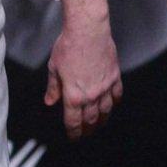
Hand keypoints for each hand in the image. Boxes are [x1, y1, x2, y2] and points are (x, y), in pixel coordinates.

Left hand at [45, 0, 122, 139]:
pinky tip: (112, 104)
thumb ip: (53, 88)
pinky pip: (117, 95)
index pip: (73, 121)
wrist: (88, 30)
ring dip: (102, 119)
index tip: (73, 136)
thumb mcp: (54, 67)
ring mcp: (105, 87)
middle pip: (90, 119)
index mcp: (73, 95)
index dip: (73, 132)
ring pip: (105, 110)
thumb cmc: (69, 45)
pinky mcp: (114, 76)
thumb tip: (50, 101)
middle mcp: (91, 95)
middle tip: (86, 132)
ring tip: (99, 123)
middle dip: (87, 129)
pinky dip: (114, 102)